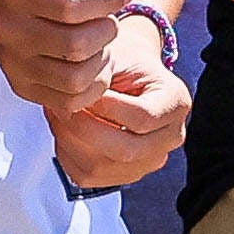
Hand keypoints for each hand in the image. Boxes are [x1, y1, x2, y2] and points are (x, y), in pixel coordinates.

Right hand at [0, 0, 134, 118]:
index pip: (71, 7)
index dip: (108, 2)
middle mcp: (11, 31)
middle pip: (75, 46)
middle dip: (107, 32)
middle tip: (108, 21)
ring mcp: (14, 64)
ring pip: (74, 80)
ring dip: (102, 62)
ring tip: (102, 44)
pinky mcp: (22, 87)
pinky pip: (69, 102)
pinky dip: (93, 87)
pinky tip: (94, 64)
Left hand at [54, 17, 188, 192]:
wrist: (126, 75)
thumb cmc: (120, 61)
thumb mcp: (115, 57)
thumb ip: (98, 77)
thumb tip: (72, 102)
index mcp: (176, 103)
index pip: (143, 118)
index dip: (105, 108)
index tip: (78, 90)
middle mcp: (171, 137)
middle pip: (126, 151)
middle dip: (83, 129)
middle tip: (59, 105)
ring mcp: (151, 160)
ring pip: (101, 168)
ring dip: (69, 141)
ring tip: (57, 115)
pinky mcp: (126, 173)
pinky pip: (87, 176)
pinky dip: (66, 154)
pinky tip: (63, 130)